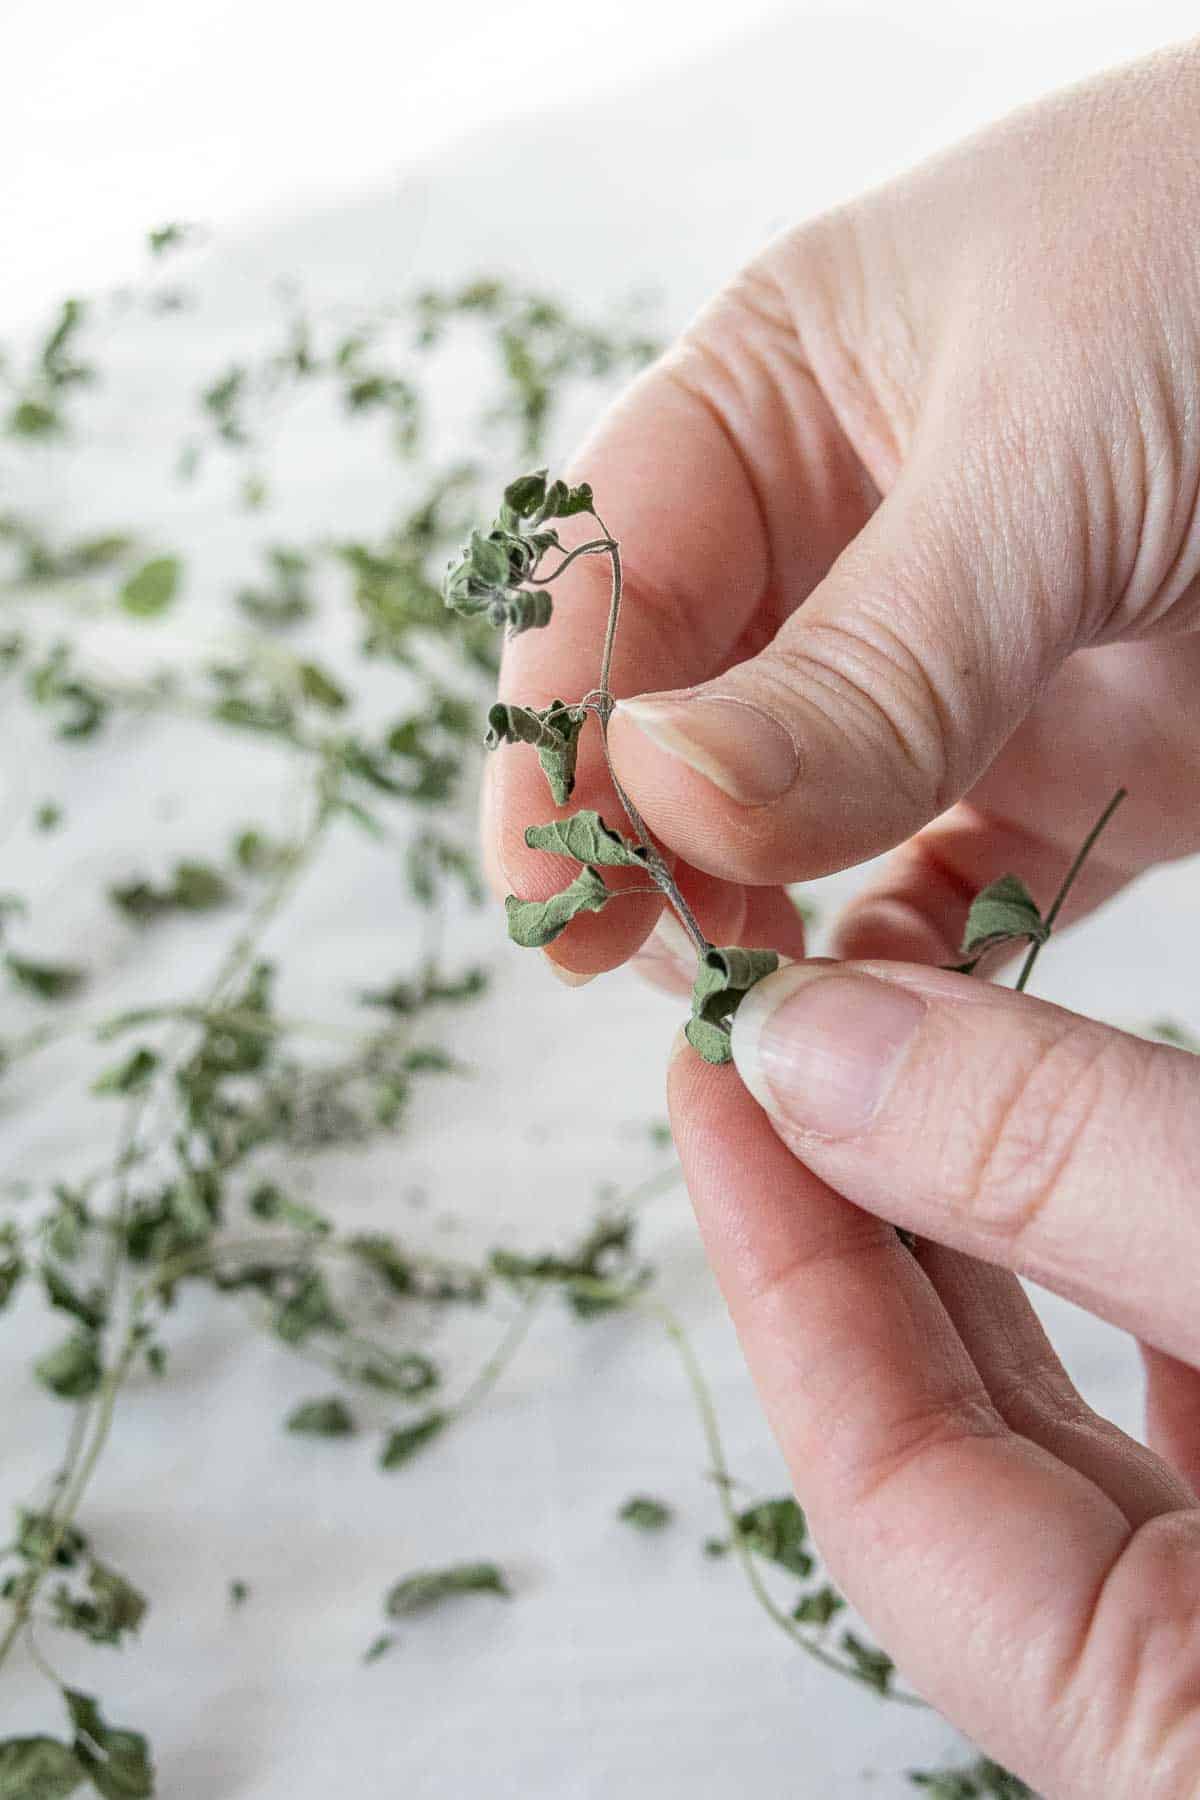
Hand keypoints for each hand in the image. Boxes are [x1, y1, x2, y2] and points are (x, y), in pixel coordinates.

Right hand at [483, 42, 1199, 986]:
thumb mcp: (1047, 445)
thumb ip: (866, 651)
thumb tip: (663, 798)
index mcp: (783, 399)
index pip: (606, 576)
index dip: (552, 727)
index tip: (543, 883)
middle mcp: (844, 540)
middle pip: (680, 715)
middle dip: (645, 838)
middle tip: (645, 960)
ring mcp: (952, 662)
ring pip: (795, 819)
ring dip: (757, 910)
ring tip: (745, 995)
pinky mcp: (1069, 766)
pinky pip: (947, 884)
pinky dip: (906, 956)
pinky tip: (879, 1000)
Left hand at [667, 966, 1199, 1796]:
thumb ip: (1072, 1174)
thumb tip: (822, 1051)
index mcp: (1178, 1745)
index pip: (886, 1490)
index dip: (784, 1256)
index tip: (718, 1067)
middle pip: (961, 1444)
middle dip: (863, 1212)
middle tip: (784, 1034)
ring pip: (1075, 1417)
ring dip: (995, 1225)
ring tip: (911, 1049)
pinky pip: (1183, 1391)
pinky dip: (1123, 1263)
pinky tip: (1090, 1143)